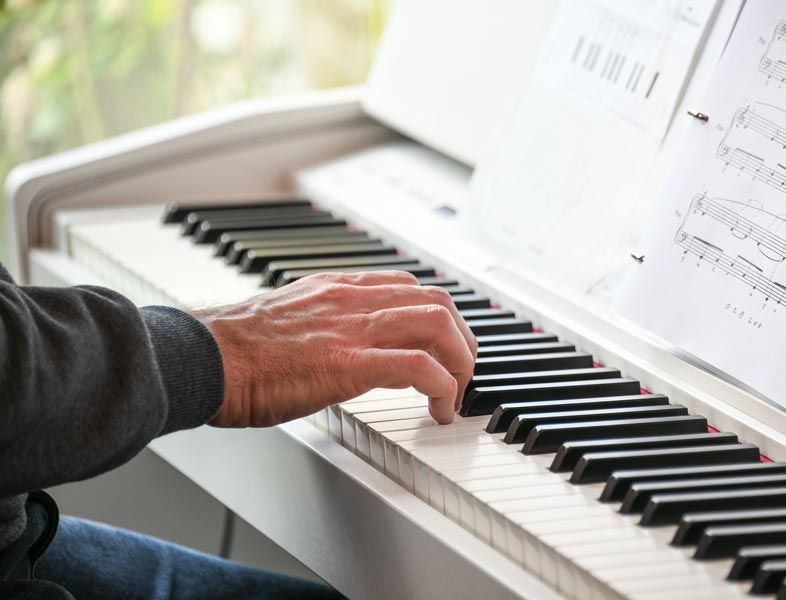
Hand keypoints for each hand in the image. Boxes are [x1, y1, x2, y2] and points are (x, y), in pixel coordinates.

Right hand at [192, 271, 476, 427]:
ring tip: (456, 393)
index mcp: (339, 288)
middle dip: (462, 339)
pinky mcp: (349, 363)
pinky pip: (419, 366)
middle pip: (438, 302)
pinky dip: (443, 386)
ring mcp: (354, 328)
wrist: (204, 357)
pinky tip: (439, 407)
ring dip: (461, 362)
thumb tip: (359, 352)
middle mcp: (354, 300)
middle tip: (461, 371)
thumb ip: (330, 326)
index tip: (443, 345)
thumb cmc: (236, 348)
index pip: (410, 288)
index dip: (438, 317)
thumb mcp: (292, 319)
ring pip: (438, 325)